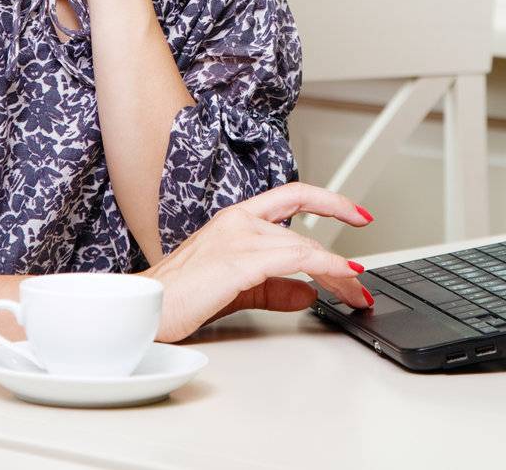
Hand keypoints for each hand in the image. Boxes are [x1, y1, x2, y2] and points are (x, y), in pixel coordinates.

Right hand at [141, 182, 375, 343]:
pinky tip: (340, 281)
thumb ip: (273, 288)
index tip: (357, 213)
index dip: (328, 201)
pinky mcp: (240, 261)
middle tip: (360, 283)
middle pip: (305, 229)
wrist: (145, 308)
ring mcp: (239, 237)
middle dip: (338, 258)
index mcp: (235, 219)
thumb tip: (307, 293)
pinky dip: (325, 269)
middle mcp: (239, 220)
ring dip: (337, 273)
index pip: (291, 196)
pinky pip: (297, 260)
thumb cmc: (178, 297)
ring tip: (355, 295)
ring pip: (304, 246)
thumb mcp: (237, 289)